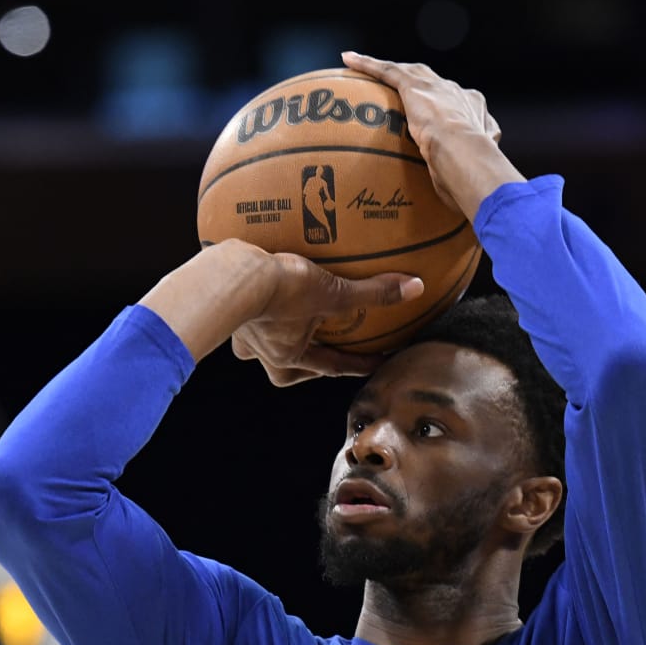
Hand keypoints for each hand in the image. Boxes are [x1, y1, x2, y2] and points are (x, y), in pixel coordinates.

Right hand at [231, 249, 422, 387]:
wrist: (231, 275)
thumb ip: (373, 293)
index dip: (360, 363)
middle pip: (294, 368)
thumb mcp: (333, 292)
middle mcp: (265, 356)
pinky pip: (252, 318)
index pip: (335, 366)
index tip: (379, 360)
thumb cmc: (280, 290)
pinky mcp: (231, 313)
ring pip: (268, 347)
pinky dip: (262, 312)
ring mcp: (244, 337)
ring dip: (282, 338)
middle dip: (311, 361)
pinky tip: (268, 296)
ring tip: (294, 322)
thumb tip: (414, 289)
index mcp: (291, 360)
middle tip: (328, 349)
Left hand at [341, 52, 520, 219]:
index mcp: (475, 113)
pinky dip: (367, 65)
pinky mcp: (415, 87)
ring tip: (364, 66)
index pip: (456, 105)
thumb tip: (455, 206)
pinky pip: (387, 72)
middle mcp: (457, 94)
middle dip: (417, 83)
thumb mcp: (470, 178)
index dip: (445, 109)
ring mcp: (436, 88)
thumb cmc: (473, 176)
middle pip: (432, 83)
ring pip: (408, 72)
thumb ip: (459, 183)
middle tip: (401, 89)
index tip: (435, 118)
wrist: (467, 154)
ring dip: (386, 69)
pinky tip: (348, 60)